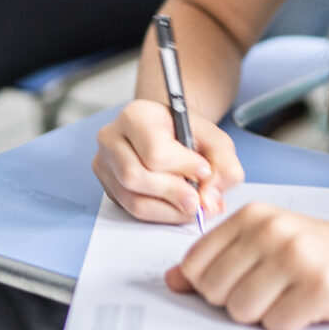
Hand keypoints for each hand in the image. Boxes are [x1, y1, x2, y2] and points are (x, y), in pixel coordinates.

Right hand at [93, 98, 243, 223]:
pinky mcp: (108, 186)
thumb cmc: (187, 133)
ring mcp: (105, 164)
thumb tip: (208, 200)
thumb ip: (223, 165)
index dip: (182, 166)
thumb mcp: (214, 139)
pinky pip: (131, 210)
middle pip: (135, 176)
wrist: (167, 132)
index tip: (204, 171)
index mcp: (136, 115)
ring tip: (192, 206)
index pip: (153, 150)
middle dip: (172, 193)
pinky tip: (177, 208)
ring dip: (168, 210)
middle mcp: (112, 138)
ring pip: (132, 199)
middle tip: (198, 202)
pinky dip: (160, 214)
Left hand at [168, 206, 328, 329]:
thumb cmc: (326, 251)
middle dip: (238, 302)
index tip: (240, 282)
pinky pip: (276, 325)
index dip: (210, 286)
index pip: (196, 264)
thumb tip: (172, 280)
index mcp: (253, 215)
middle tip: (273, 291)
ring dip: (264, 315)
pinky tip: (311, 306)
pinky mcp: (318, 287)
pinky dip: (290, 324)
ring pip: (241, 311)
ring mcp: (294, 257)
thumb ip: (220, 259)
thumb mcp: (270, 242)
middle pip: (214, 291)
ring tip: (291, 297)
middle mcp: (270, 230)